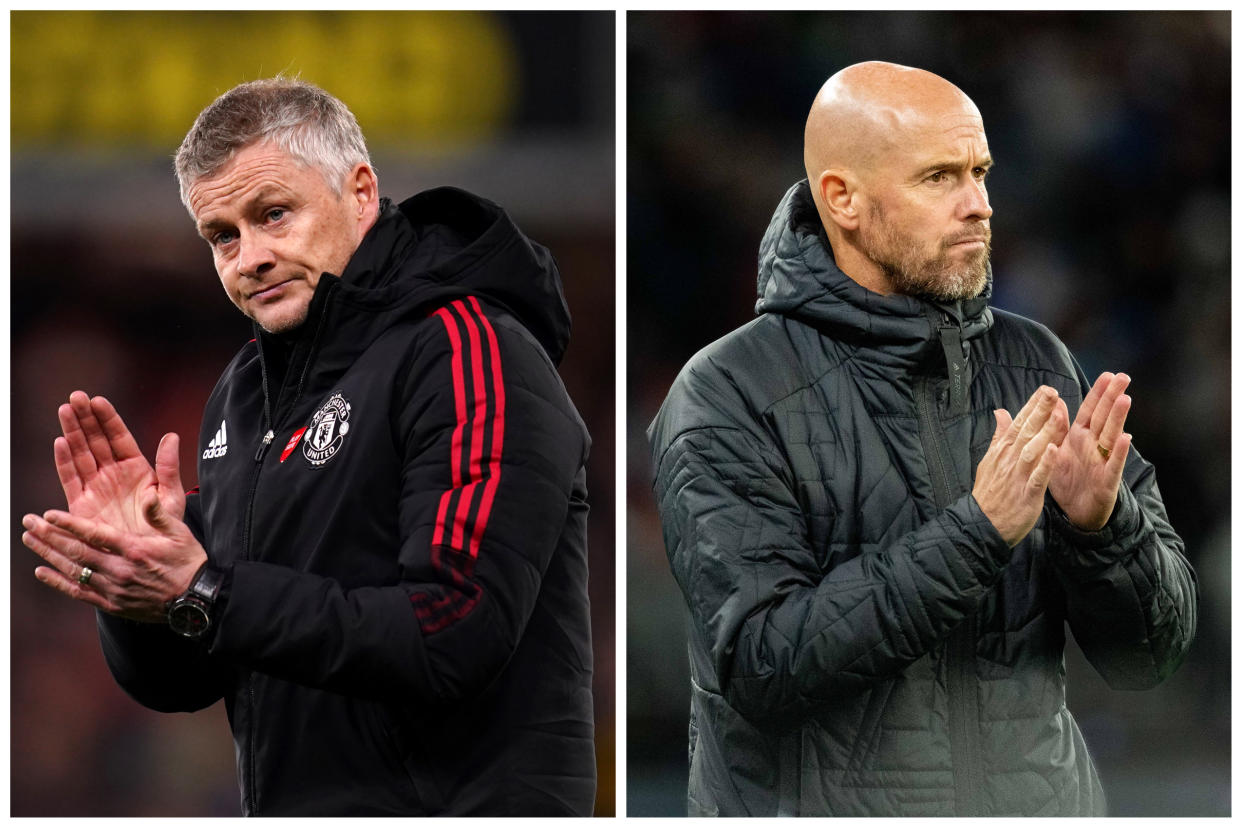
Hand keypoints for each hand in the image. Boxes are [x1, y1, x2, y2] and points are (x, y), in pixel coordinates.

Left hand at [22, 439, 205, 622]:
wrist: (196, 600)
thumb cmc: (188, 562)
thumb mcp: (179, 533)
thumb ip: (158, 514)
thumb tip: (147, 494)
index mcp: (134, 549)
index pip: (95, 534)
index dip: (69, 524)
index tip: (48, 514)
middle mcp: (119, 570)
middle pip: (76, 552)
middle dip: (49, 536)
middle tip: (29, 522)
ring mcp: (113, 589)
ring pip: (73, 570)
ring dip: (48, 555)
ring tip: (29, 540)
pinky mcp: (112, 604)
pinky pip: (79, 593)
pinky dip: (58, 583)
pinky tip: (42, 572)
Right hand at [54, 391, 185, 529]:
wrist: (151, 558)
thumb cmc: (165, 527)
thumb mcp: (171, 495)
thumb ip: (169, 466)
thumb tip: (171, 436)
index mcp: (136, 468)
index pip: (119, 437)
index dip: (108, 419)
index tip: (98, 400)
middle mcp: (113, 474)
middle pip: (96, 440)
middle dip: (85, 418)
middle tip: (75, 397)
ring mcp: (96, 487)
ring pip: (81, 454)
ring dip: (72, 432)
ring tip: (65, 410)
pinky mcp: (82, 505)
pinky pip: (71, 479)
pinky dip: (64, 462)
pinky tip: (60, 442)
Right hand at [973, 386, 1067, 546]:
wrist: (982, 525)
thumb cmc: (989, 493)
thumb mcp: (989, 460)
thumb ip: (999, 436)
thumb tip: (1000, 412)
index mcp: (1003, 451)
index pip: (1018, 423)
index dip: (1032, 406)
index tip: (1045, 389)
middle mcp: (1010, 460)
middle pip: (1026, 431)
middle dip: (1040, 411)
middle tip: (1052, 392)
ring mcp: (1018, 476)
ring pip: (1033, 450)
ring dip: (1045, 432)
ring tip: (1058, 415)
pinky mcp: (1027, 495)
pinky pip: (1038, 477)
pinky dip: (1045, 464)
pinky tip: (1054, 451)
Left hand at [1048, 372, 1131, 529]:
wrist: (1074, 513)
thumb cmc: (1068, 479)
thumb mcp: (1058, 450)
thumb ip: (1056, 427)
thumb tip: (1055, 401)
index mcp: (1080, 437)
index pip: (1090, 410)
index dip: (1098, 393)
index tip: (1108, 374)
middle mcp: (1094, 445)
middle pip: (1104, 417)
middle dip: (1112, 397)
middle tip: (1123, 377)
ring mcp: (1103, 461)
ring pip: (1112, 436)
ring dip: (1118, 418)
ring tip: (1125, 399)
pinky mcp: (1107, 480)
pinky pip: (1113, 464)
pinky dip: (1119, 451)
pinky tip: (1126, 438)